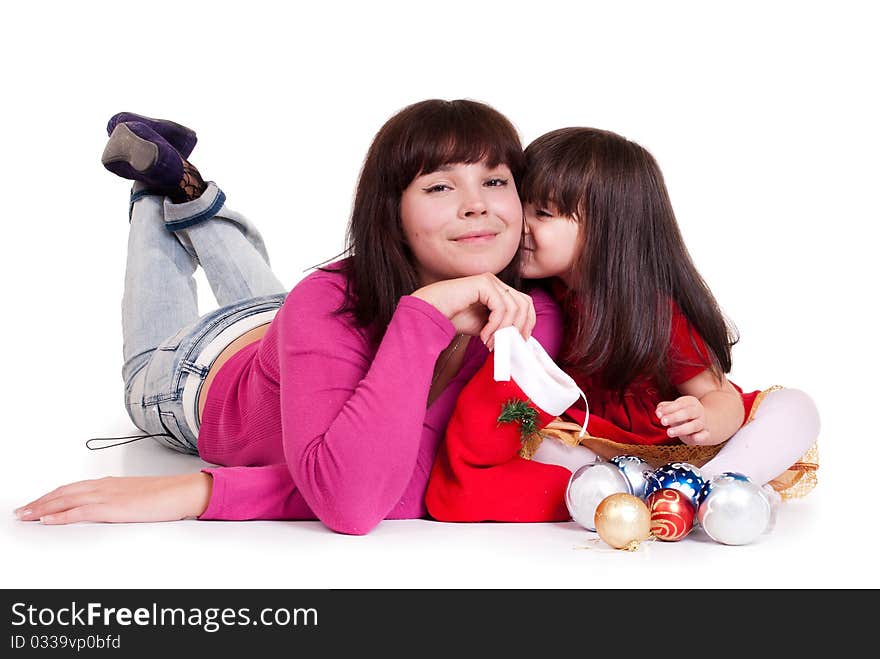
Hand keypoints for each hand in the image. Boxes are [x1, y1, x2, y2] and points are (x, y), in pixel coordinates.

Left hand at [14, 473, 212, 523]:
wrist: (183, 491)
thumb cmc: (166, 495)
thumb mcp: (138, 496)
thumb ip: (120, 500)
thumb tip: (111, 509)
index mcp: (110, 484)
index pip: (73, 488)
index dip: (52, 496)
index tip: (37, 503)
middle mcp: (105, 486)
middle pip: (64, 492)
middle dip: (41, 502)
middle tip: (22, 511)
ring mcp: (108, 496)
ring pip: (66, 500)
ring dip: (43, 507)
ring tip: (26, 515)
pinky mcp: (113, 507)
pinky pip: (80, 511)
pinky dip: (61, 515)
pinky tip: (48, 519)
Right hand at [411, 273, 535, 348]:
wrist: (431, 311)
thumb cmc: (454, 317)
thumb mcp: (485, 325)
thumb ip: (502, 327)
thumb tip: (519, 338)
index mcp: (499, 290)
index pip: (525, 303)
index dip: (527, 323)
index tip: (519, 342)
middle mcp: (497, 282)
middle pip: (525, 303)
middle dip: (519, 327)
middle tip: (506, 345)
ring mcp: (490, 280)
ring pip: (514, 307)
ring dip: (504, 330)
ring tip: (490, 343)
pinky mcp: (483, 283)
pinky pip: (500, 307)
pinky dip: (495, 325)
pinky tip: (483, 335)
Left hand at [656, 396, 709, 444]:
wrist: (699, 425)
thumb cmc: (682, 415)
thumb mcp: (674, 409)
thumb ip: (665, 408)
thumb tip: (658, 412)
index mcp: (690, 402)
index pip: (679, 404)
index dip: (668, 409)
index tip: (658, 414)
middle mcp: (698, 411)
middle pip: (687, 413)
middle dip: (674, 417)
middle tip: (663, 422)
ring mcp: (702, 422)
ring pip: (694, 425)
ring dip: (681, 429)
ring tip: (669, 432)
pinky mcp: (705, 434)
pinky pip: (704, 435)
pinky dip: (699, 437)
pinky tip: (693, 437)